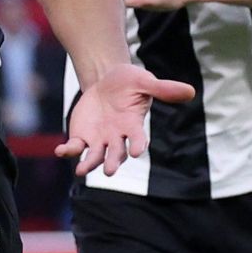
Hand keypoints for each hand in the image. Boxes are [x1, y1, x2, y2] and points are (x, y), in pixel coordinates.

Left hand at [57, 63, 194, 176]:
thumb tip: (190, 91)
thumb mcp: (145, 81)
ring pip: (95, 156)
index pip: (138, 138)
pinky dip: (68, 151)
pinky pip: (75, 148)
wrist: (104, 81)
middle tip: (109, 171)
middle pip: (116, 154)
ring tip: (82, 171)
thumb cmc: (129, 82)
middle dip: (112, 162)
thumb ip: (164, 89)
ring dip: (89, 164)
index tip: (136, 152)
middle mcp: (117, 137)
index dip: (138, 145)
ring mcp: (99, 139)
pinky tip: (61, 151)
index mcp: (133, 125)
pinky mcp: (82, 136)